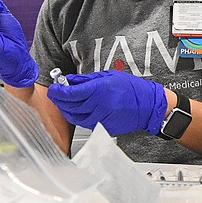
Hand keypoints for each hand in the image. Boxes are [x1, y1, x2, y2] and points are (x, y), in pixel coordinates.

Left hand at [46, 70, 167, 135]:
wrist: (148, 105)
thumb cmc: (130, 88)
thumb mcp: (107, 76)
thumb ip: (86, 79)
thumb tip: (69, 80)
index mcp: (98, 90)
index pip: (70, 93)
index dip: (58, 91)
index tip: (53, 88)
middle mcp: (98, 105)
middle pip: (70, 106)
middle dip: (59, 100)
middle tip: (55, 94)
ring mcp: (101, 118)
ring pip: (75, 116)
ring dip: (65, 109)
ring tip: (63, 102)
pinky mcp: (104, 127)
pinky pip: (84, 123)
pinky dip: (76, 117)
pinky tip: (75, 110)